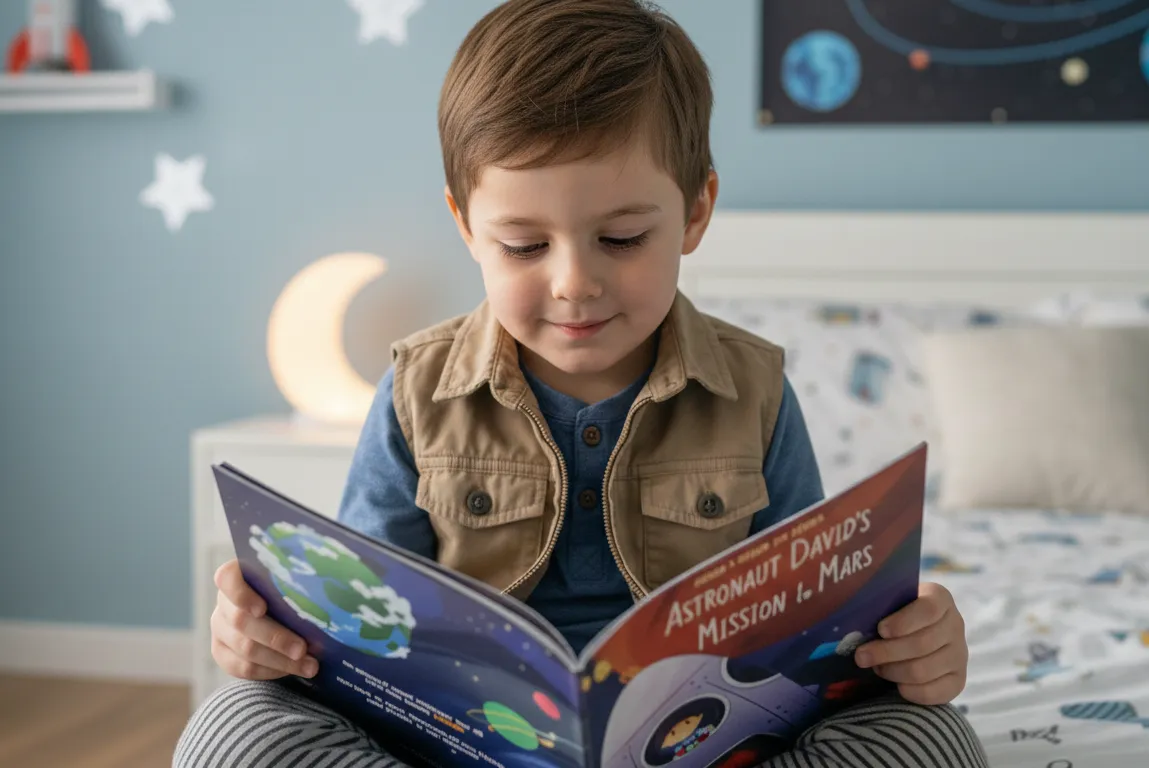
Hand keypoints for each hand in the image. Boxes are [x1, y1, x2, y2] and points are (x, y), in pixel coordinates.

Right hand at [210, 559, 317, 680]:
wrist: (283, 613)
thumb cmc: (293, 591)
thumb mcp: (294, 581)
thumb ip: (299, 581)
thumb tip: (329, 584)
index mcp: (237, 576)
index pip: (227, 579)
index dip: (241, 595)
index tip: (262, 609)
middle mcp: (224, 602)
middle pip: (241, 621)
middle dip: (276, 638)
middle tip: (303, 649)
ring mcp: (219, 629)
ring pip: (245, 649)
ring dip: (280, 661)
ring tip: (310, 665)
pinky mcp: (222, 652)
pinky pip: (242, 668)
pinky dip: (270, 672)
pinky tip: (293, 671)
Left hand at [854, 582, 967, 704]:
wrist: (916, 633)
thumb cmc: (895, 614)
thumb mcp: (891, 602)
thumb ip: (880, 606)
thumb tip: (855, 619)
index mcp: (940, 599)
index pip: (928, 609)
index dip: (902, 622)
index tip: (880, 630)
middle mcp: (955, 625)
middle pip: (921, 644)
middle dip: (886, 652)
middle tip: (861, 656)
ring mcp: (959, 654)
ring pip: (923, 670)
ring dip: (893, 671)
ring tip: (876, 667)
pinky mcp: (958, 680)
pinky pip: (933, 693)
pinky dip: (909, 691)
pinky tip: (895, 685)